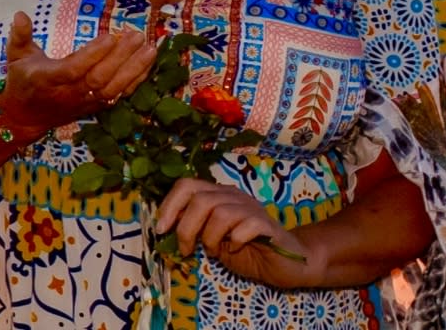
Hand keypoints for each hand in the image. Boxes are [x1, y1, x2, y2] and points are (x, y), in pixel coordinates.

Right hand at [0, 13, 155, 134]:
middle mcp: (69, 94)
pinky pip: (118, 96)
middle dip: (120, 58)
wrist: (25, 117)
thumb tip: (20, 14)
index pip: (73, 69)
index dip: (92, 55)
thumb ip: (20, 35)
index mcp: (48, 80)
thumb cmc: (22, 80)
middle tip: (137, 36)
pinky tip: (148, 62)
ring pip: (112, 89)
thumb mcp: (15, 56)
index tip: (110, 36)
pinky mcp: (95, 107)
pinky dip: (135, 80)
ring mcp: (84, 102)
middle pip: (98, 79)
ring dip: (133, 69)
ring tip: (150, 48)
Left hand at [155, 178, 316, 287]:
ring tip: (214, 251)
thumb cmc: (246, 250)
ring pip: (221, 213)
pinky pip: (246, 226)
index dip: (170, 205)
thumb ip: (194, 229)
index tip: (161, 229)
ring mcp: (252, 209)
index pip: (188, 185)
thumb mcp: (213, 240)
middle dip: (186, 228)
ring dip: (210, 237)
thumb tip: (166, 229)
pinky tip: (234, 249)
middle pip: (201, 200)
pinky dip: (234, 240)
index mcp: (219, 195)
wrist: (285, 261)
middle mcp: (234, 196)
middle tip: (186, 250)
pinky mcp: (267, 226)